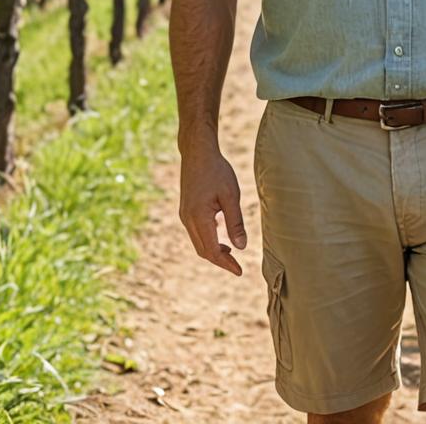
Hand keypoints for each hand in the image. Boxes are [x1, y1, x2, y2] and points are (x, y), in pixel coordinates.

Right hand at [179, 144, 247, 275]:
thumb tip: (241, 247)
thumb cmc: (217, 170)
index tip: (239, 272)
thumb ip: (235, 222)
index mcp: (198, 217)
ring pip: (198, 242)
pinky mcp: (186, 209)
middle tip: (237, 267)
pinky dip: (208, 240)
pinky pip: (196, 232)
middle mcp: (187, 219)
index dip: (226, 264)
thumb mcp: (231, 195)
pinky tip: (221, 236)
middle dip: (220, 261)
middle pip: (203, 250)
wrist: (197, 152)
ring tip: (231, 254)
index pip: (212, 250)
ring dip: (213, 251)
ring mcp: (184, 214)